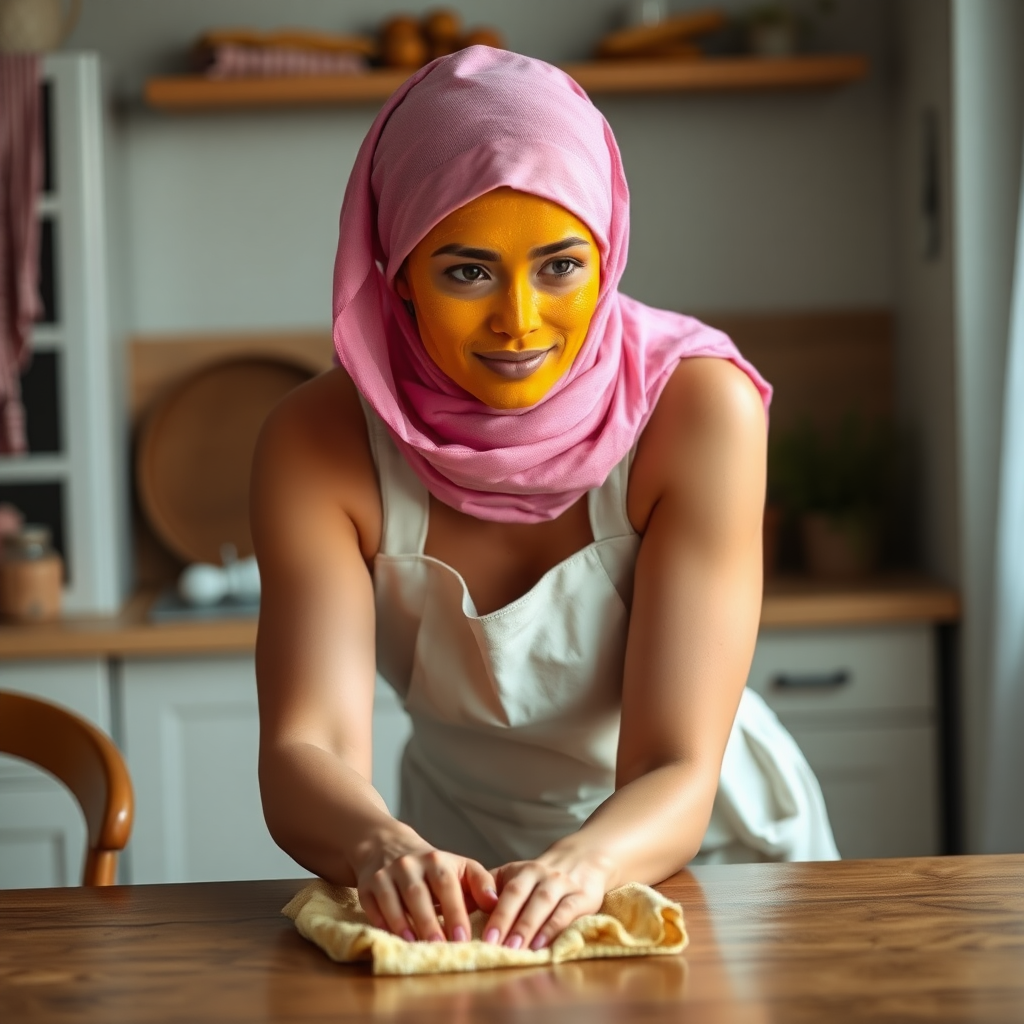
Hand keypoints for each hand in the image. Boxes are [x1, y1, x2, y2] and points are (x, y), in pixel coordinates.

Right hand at [355, 828, 498, 942]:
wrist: (388, 846)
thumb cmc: (433, 866)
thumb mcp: (459, 866)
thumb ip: (481, 882)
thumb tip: (495, 903)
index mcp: (436, 860)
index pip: (447, 885)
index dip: (455, 912)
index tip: (464, 939)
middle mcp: (409, 864)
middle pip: (418, 894)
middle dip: (430, 923)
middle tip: (441, 948)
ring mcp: (385, 874)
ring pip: (393, 900)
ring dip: (404, 925)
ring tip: (416, 947)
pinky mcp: (366, 886)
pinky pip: (372, 906)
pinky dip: (382, 922)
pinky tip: (393, 938)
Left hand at [482, 849, 610, 951]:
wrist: (584, 858)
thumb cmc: (541, 877)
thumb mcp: (516, 877)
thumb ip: (490, 890)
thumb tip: (457, 909)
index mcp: (521, 871)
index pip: (504, 890)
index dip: (493, 913)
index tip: (481, 936)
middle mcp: (540, 873)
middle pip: (519, 894)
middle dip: (505, 920)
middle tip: (492, 945)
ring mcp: (562, 883)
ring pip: (542, 903)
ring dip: (527, 926)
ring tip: (515, 949)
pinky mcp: (583, 896)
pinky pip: (567, 911)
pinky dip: (553, 927)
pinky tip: (542, 944)